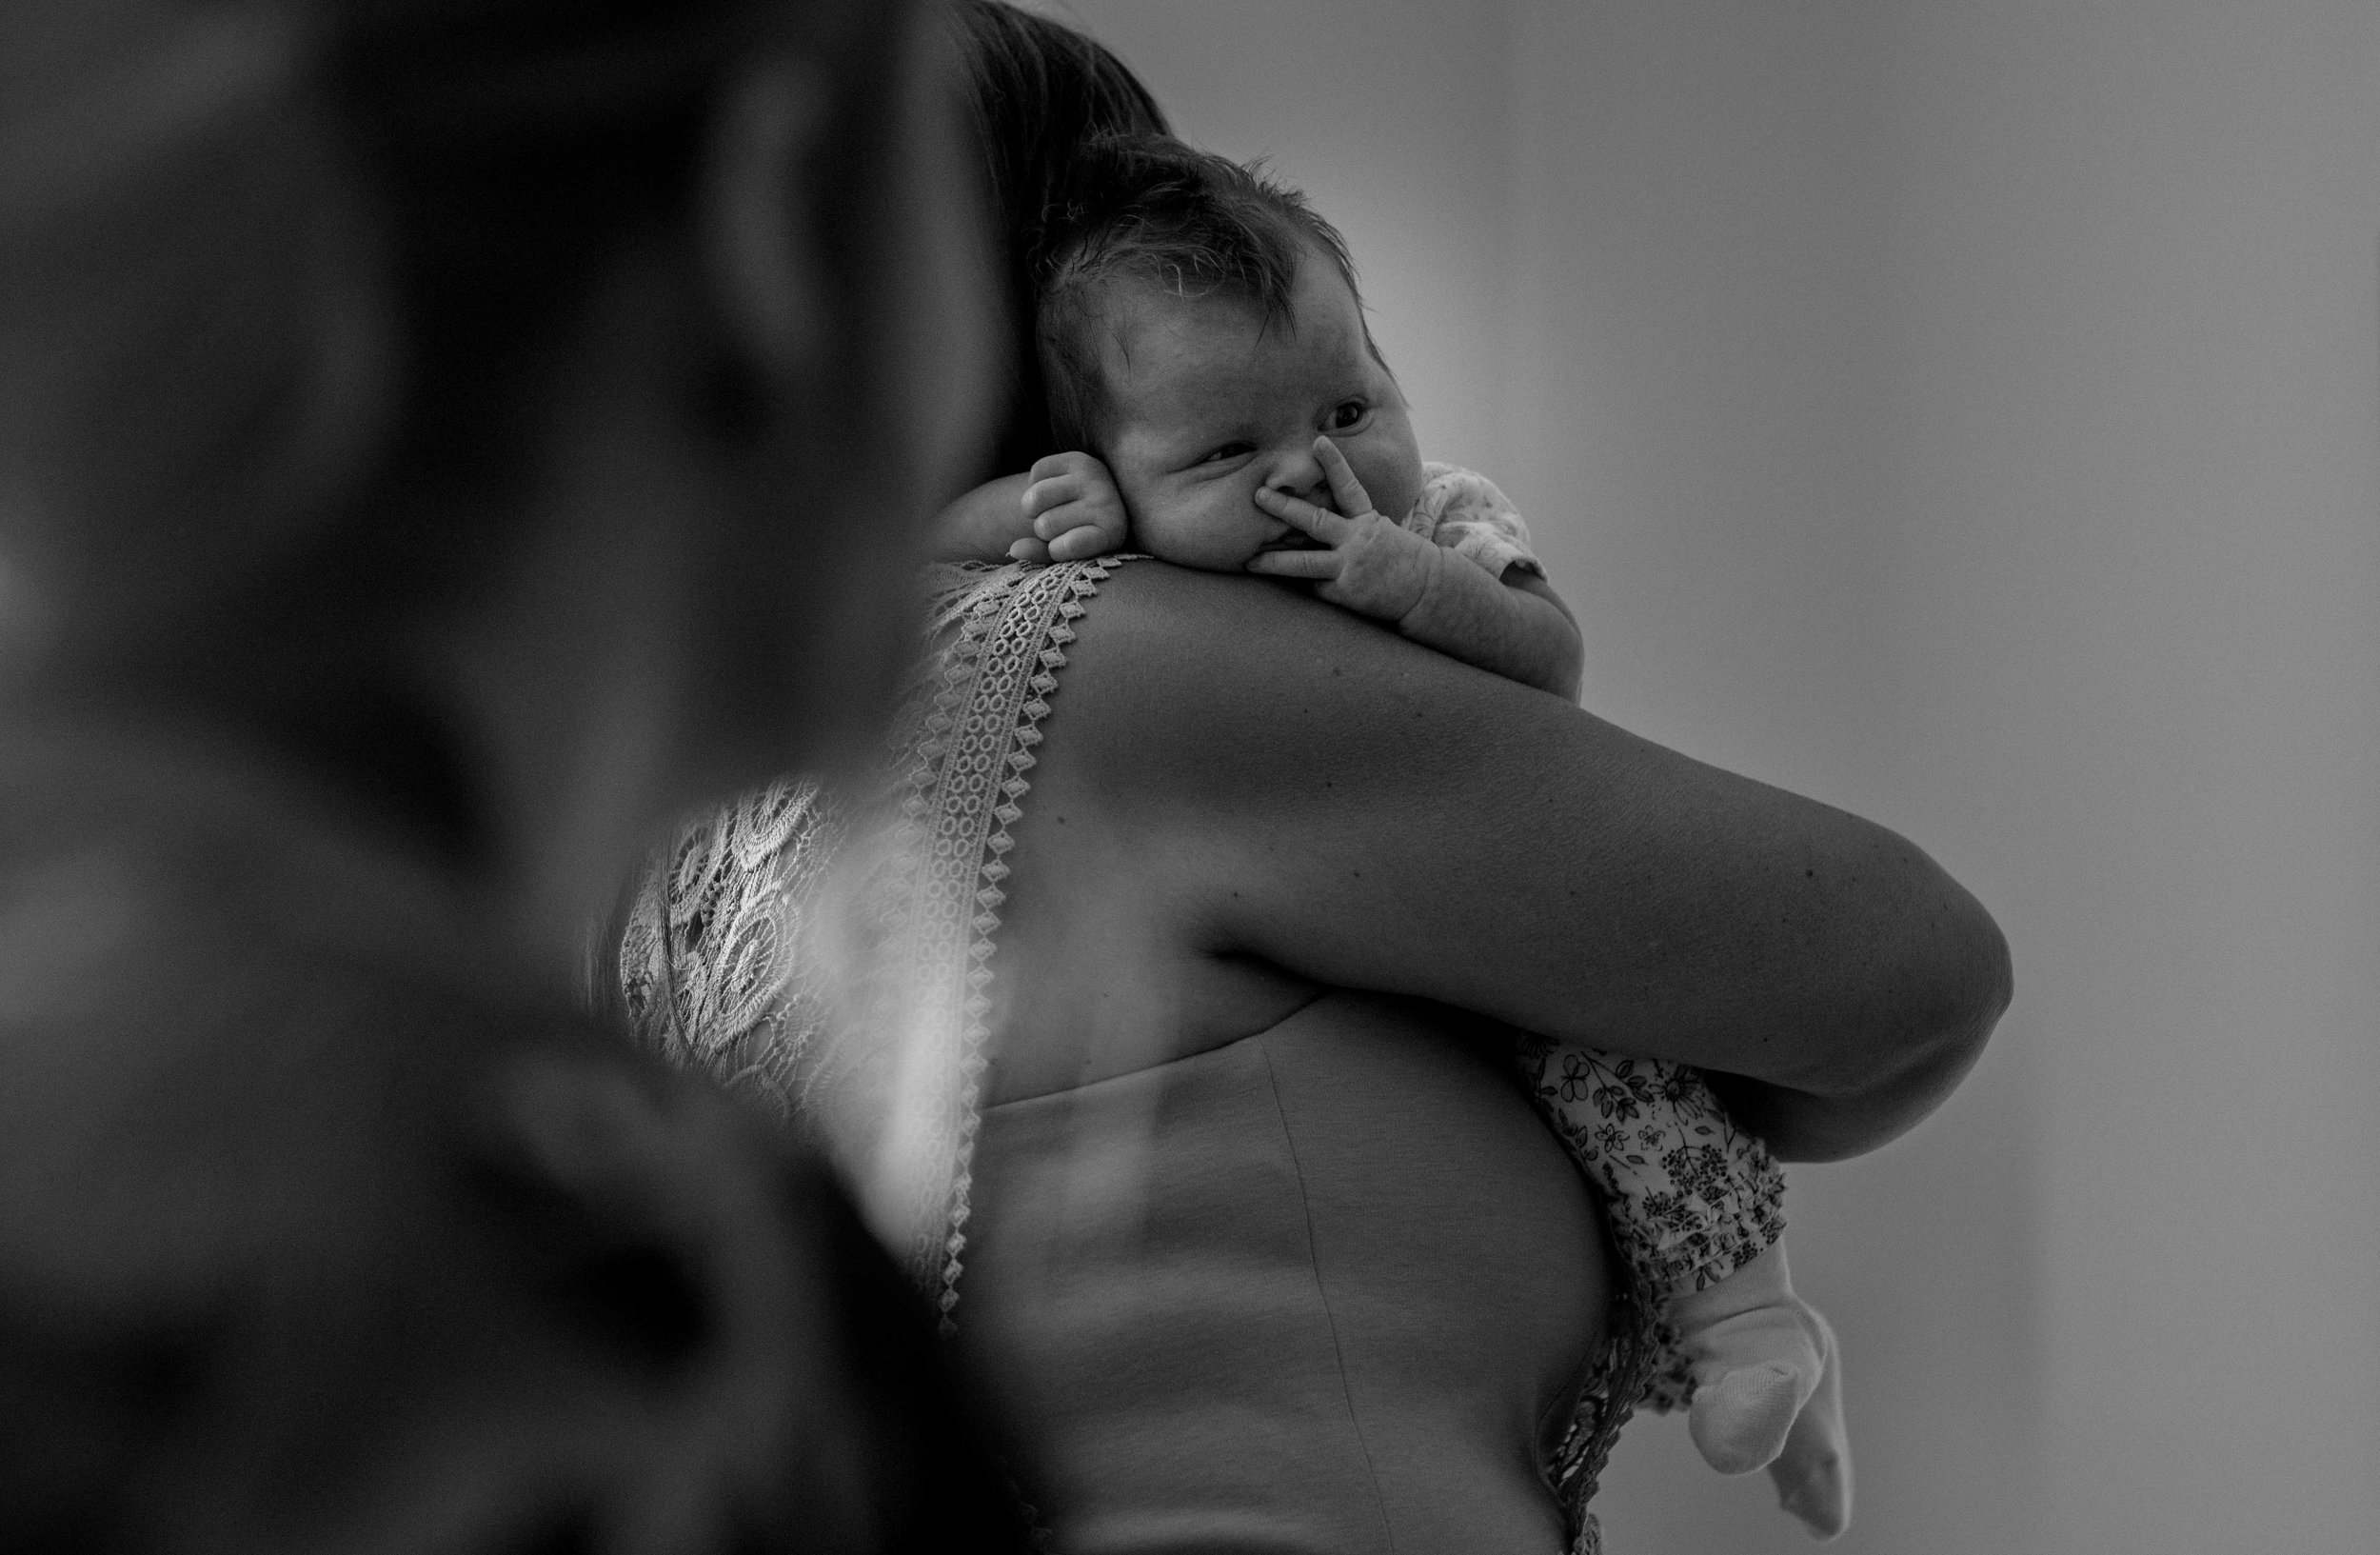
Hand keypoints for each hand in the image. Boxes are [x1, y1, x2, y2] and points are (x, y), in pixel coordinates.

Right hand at [1012, 451, 1128, 563]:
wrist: (1104, 499)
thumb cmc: (1082, 534)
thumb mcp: (1068, 553)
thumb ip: (1042, 556)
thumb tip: (1014, 549)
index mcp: (1112, 532)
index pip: (1070, 545)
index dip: (1055, 550)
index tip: (1060, 548)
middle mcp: (1106, 501)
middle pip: (1045, 525)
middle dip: (1043, 529)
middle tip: (1058, 527)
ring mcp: (1092, 476)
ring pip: (1036, 497)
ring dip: (1033, 507)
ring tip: (1048, 510)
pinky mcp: (1078, 458)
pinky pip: (1037, 471)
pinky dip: (1036, 482)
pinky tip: (1053, 491)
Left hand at [1246, 437, 1438, 622]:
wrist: (1427, 590)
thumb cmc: (1399, 557)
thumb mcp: (1381, 529)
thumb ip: (1350, 521)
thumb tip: (1312, 514)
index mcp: (1367, 520)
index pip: (1348, 487)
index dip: (1334, 464)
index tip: (1318, 441)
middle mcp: (1356, 540)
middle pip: (1315, 520)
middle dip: (1285, 508)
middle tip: (1259, 495)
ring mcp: (1350, 567)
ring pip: (1305, 563)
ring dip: (1274, 561)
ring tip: (1249, 561)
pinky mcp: (1346, 593)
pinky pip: (1315, 588)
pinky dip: (1307, 586)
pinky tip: (1301, 587)